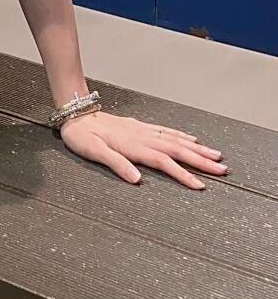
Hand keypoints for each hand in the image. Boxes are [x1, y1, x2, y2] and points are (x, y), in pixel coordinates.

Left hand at [59, 111, 227, 188]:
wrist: (75, 113)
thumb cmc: (81, 135)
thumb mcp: (93, 151)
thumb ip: (116, 163)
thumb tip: (137, 178)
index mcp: (133, 146)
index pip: (164, 162)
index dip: (183, 174)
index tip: (201, 185)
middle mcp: (142, 137)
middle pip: (177, 149)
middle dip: (201, 160)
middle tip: (222, 169)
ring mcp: (142, 130)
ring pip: (175, 139)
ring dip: (196, 148)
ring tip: (215, 155)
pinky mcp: (139, 126)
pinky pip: (166, 130)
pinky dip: (181, 135)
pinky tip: (191, 138)